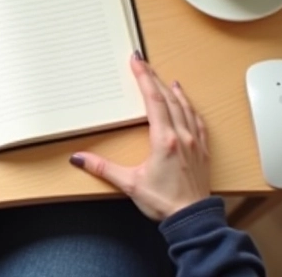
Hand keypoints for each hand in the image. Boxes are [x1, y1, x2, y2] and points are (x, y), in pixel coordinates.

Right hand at [71, 53, 210, 220]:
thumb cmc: (164, 202)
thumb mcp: (129, 185)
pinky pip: (198, 122)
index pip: (153, 99)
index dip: (144, 78)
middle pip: (168, 98)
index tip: (136, 62)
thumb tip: (79, 158)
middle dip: (154, 78)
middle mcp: (182, 135)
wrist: (192, 220)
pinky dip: (191, 108)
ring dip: (174, 91)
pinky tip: (188, 106)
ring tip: (166, 79)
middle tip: (144, 64)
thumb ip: (103, 168)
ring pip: (185, 107)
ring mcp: (195, 142)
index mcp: (164, 139)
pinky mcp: (203, 151)